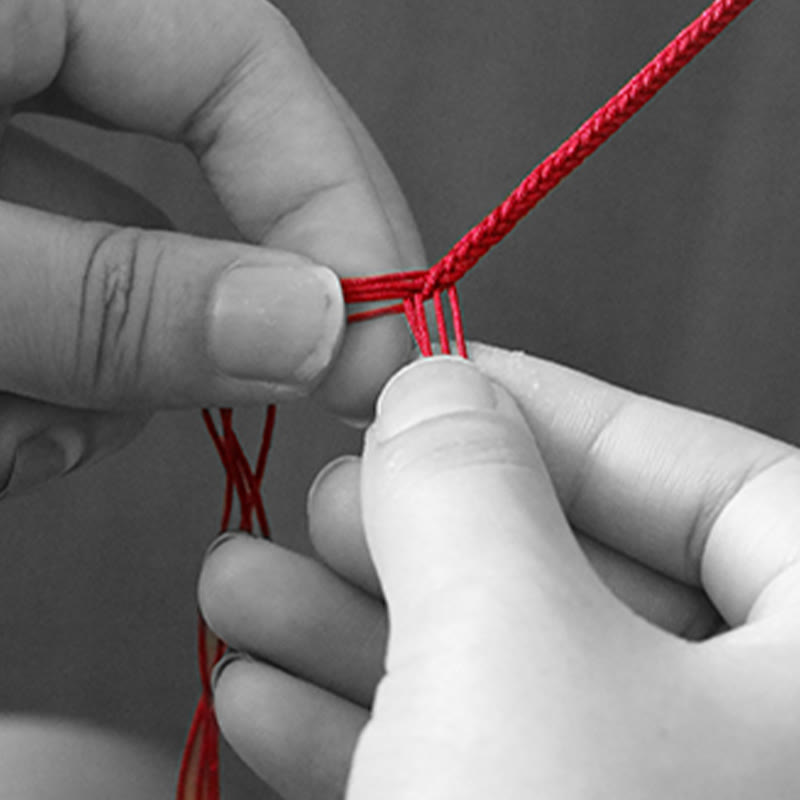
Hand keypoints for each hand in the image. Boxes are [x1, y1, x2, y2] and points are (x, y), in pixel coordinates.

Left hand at [0, 0, 421, 494]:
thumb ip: (117, 296)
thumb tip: (313, 330)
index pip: (241, 64)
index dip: (337, 206)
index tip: (381, 346)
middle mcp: (1, 63)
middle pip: (173, 195)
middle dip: (186, 336)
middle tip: (210, 418)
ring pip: (99, 281)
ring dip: (87, 388)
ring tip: (17, 439)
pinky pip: (32, 312)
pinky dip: (28, 388)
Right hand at [200, 344, 799, 798]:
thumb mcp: (513, 650)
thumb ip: (473, 489)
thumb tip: (435, 394)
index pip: (716, 481)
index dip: (563, 414)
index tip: (443, 385)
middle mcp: (773, 748)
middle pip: (586, 585)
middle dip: (424, 538)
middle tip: (324, 501)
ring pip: (510, 688)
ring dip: (360, 638)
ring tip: (243, 588)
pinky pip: (476, 779)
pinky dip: (368, 737)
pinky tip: (266, 694)